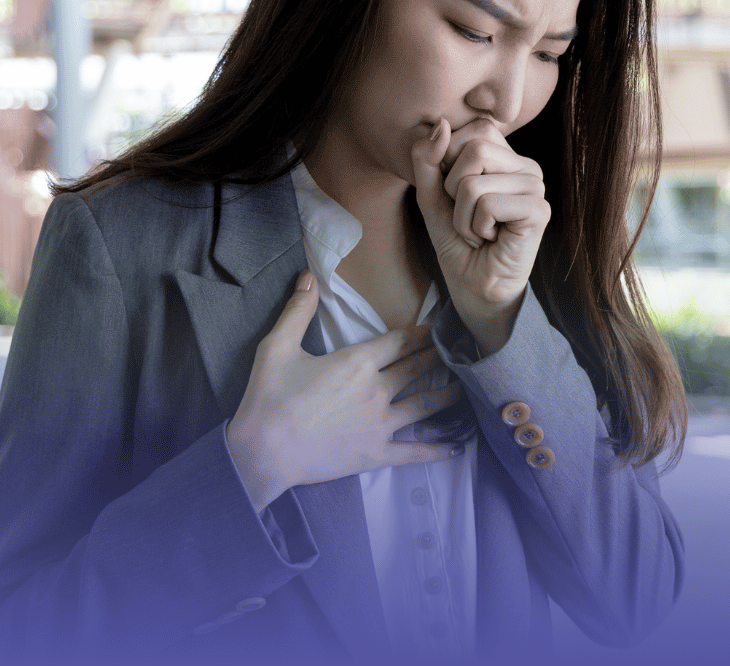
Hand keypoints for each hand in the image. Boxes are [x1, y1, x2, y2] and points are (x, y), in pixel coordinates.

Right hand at [226, 270, 462, 510]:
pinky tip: (456, 447)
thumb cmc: (268, 398)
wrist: (261, 453)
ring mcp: (381, 424)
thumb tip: (307, 275)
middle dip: (440, 356)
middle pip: (418, 368)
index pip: (400, 341)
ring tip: (467, 386)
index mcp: (357, 362)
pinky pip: (414, 451)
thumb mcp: (277, 347)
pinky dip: (437, 450)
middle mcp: (377, 390)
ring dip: (449, 394)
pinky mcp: (377, 454)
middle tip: (463, 349)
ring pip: (425, 404)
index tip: (441, 325)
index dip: (423, 331)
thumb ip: (298, 310)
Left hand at [410, 118, 550, 353]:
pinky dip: (476, 227)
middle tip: (467, 216)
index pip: (473, 129)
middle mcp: (526, 166)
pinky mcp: (538, 210)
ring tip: (478, 232)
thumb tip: (440, 125)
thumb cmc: (459, 244)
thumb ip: (429, 160)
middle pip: (474, 147)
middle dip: (453, 189)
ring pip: (474, 181)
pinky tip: (490, 240)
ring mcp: (536, 187)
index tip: (457, 198)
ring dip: (462, 216)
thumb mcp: (433, 197)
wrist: (475, 289)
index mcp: (507, 157)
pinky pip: (487, 204)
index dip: (449, 162)